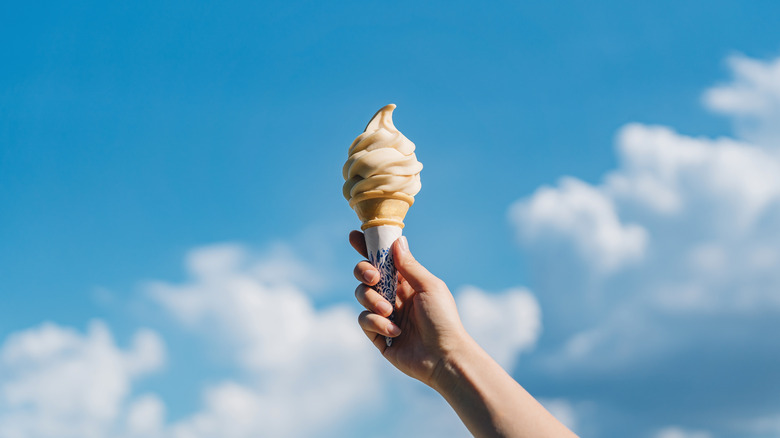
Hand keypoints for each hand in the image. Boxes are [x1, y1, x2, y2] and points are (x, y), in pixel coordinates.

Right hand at [350, 230, 469, 386]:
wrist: (444, 356)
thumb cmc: (443, 319)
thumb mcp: (429, 286)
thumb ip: (409, 266)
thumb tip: (398, 241)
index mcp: (407, 282)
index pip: (383, 260)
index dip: (368, 248)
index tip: (354, 237)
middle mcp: (394, 296)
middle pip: (365, 275)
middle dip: (363, 272)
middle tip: (374, 277)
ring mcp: (384, 315)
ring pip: (361, 296)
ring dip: (373, 301)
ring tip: (390, 312)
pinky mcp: (378, 335)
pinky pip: (364, 320)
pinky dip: (377, 323)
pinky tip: (395, 331)